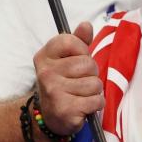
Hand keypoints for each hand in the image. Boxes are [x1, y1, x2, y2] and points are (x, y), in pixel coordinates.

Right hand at [33, 21, 104, 136]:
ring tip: (81, 95)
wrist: (51, 116)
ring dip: (94, 91)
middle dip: (91, 74)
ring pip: (95, 84)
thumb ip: (78, 41)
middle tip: (79, 83)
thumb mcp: (67, 60)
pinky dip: (96, 105)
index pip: (71, 41)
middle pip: (88, 64)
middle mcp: (46, 72)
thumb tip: (86, 25)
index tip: (76, 61)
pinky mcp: (65, 109)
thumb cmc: (63, 84)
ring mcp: (54, 91)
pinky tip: (84, 107)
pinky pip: (97, 101)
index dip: (82, 51)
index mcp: (45, 56)